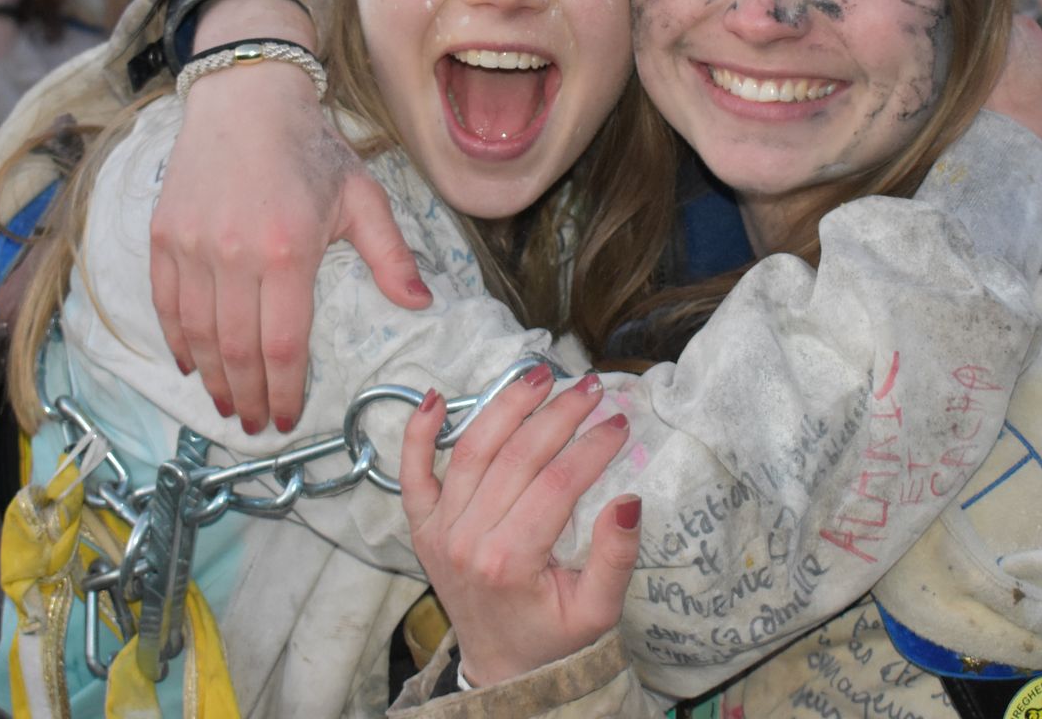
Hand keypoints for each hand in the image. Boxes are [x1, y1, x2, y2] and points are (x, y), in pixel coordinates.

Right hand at [149, 60, 430, 432]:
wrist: (247, 98)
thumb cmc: (311, 149)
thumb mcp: (363, 197)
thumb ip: (391, 255)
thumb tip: (421, 303)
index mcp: (287, 250)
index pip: (281, 343)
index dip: (284, 390)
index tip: (287, 418)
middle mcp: (233, 254)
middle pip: (236, 350)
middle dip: (246, 397)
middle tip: (254, 425)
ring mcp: (192, 246)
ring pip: (197, 334)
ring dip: (210, 378)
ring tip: (226, 405)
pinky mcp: (164, 236)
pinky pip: (166, 304)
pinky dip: (177, 341)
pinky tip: (191, 364)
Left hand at [400, 366, 640, 687]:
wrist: (504, 667)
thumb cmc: (555, 638)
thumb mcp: (598, 611)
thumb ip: (614, 558)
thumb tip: (628, 500)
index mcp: (510, 562)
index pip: (557, 483)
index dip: (592, 446)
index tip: (620, 422)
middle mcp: (466, 540)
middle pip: (517, 456)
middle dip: (559, 414)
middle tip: (592, 388)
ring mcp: (439, 531)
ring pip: (472, 449)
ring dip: (507, 404)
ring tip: (541, 375)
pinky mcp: (423, 527)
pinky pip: (413, 473)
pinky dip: (418, 433)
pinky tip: (436, 397)